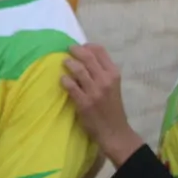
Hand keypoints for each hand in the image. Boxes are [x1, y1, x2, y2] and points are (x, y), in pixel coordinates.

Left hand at [61, 43, 144, 165]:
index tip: (80, 47)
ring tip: (65, 63)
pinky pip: (69, 85)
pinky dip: (64, 80)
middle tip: (68, 50)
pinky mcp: (84, 102)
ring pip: (77, 68)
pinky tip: (63, 80)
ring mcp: (95, 91)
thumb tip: (85, 54)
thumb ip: (102, 72)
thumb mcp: (113, 86)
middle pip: (87, 56)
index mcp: (114, 74)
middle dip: (75, 50)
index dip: (88, 46)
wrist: (115, 132)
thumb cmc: (112, 107)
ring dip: (68, 63)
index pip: (100, 51)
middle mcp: (105, 80)